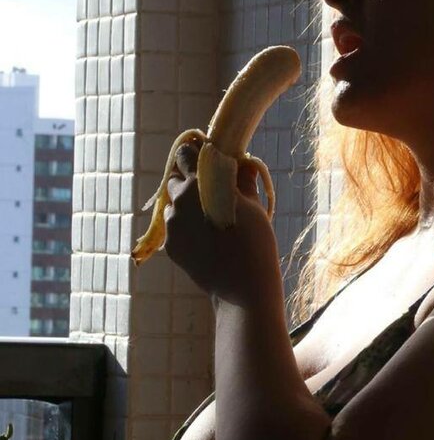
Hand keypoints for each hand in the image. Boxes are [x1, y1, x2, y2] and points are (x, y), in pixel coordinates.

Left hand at [163, 142, 281, 305]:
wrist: (242, 286)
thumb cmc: (255, 241)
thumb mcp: (253, 206)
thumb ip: (242, 181)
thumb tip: (241, 163)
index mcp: (199, 184)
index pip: (184, 153)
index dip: (195, 153)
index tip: (207, 158)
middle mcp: (179, 201)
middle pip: (175, 179)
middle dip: (189, 181)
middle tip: (210, 191)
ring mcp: (172, 226)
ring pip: (173, 206)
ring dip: (185, 206)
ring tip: (209, 219)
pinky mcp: (171, 247)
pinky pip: (175, 229)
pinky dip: (186, 228)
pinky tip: (206, 239)